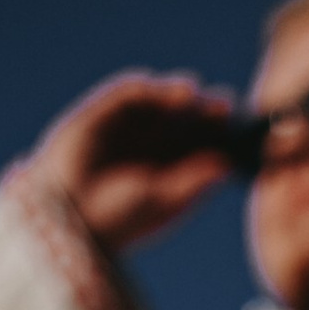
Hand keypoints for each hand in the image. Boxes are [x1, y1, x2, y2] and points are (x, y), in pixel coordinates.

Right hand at [27, 71, 240, 252]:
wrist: (66, 217)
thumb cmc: (118, 220)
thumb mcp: (163, 202)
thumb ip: (195, 181)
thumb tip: (228, 165)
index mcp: (167, 174)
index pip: (199, 147)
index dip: (219, 136)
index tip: (242, 130)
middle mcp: (147, 149)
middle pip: (183, 122)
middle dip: (204, 113)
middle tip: (226, 107)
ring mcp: (125, 129)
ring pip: (159, 105)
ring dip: (179, 97)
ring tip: (197, 97)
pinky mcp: (101, 114)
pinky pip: (130, 94)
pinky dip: (151, 89)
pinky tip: (172, 92)